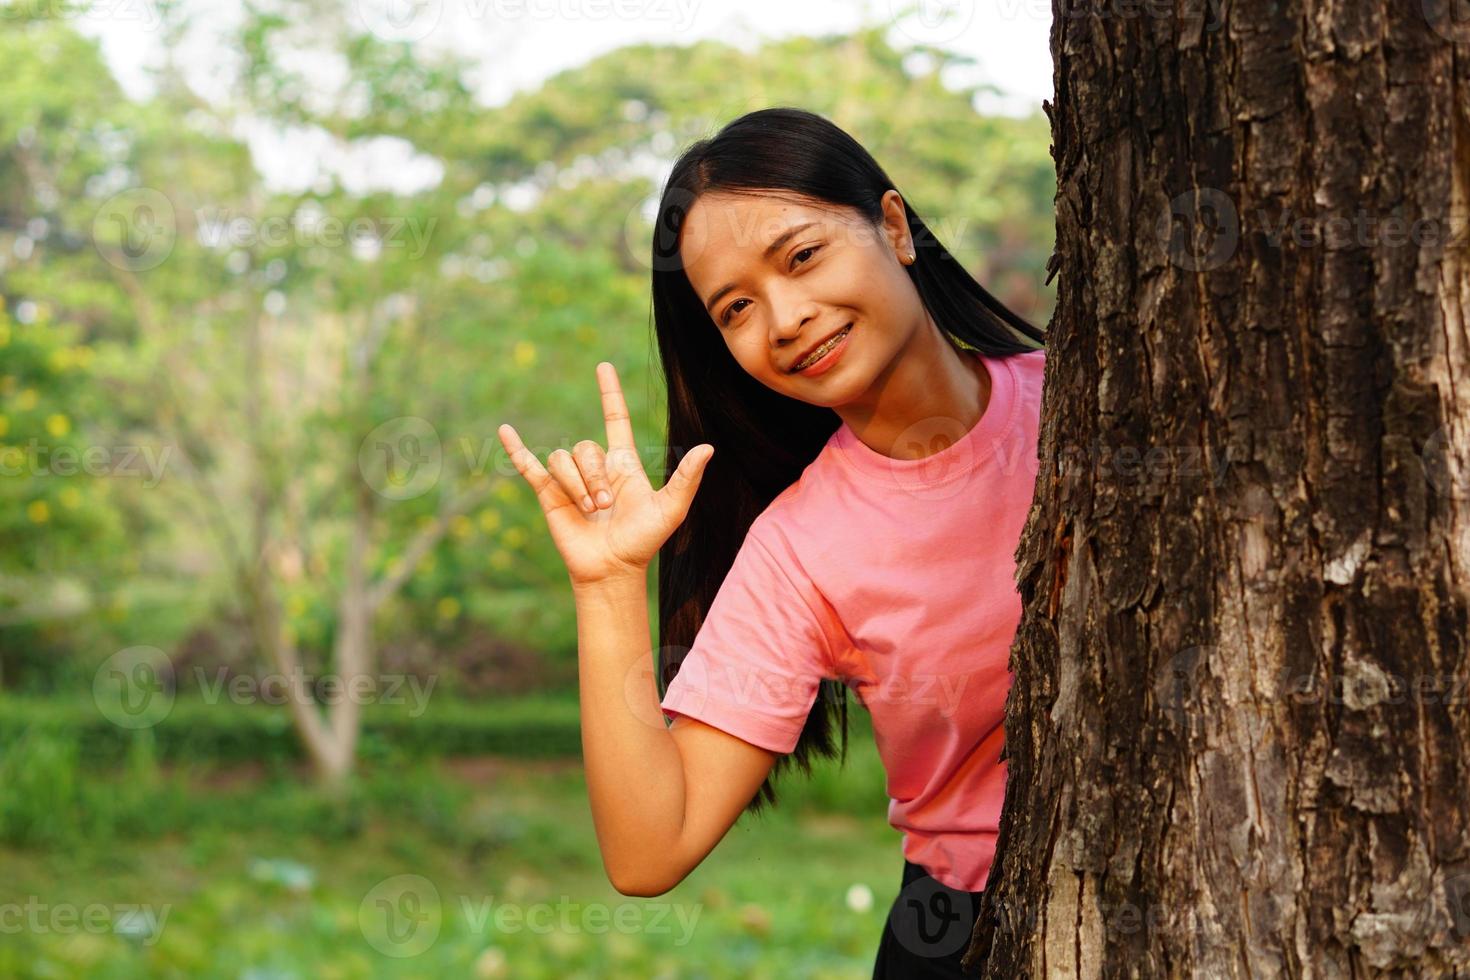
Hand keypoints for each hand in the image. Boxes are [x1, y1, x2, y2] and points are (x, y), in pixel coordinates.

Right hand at [498, 361, 713, 587]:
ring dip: (575, 484)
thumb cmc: (644, 541)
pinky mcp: (549, 495)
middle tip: (604, 506)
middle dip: (593, 476)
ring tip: (588, 510)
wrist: (613, 569)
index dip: (610, 393)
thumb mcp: (670, 509)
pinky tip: (505, 431)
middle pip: (585, 448)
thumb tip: (708, 448)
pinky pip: (529, 466)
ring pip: (562, 459)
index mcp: (623, 464)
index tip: (603, 367)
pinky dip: (515, 449)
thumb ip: (686, 478)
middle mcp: (596, 467)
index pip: (615, 418)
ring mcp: (570, 481)